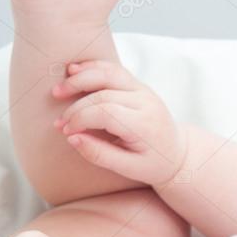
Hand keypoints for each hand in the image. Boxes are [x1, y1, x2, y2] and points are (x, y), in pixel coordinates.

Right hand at [52, 60, 186, 184]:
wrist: (177, 153)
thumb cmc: (153, 164)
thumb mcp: (129, 169)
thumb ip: (100, 155)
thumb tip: (72, 139)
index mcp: (145, 125)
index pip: (106, 113)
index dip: (81, 119)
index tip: (66, 131)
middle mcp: (146, 102)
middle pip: (103, 94)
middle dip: (76, 107)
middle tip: (60, 123)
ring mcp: (143, 90)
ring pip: (109, 73)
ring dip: (81, 78)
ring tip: (59, 90)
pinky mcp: (138, 85)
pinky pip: (114, 70)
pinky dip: (93, 67)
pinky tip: (74, 71)